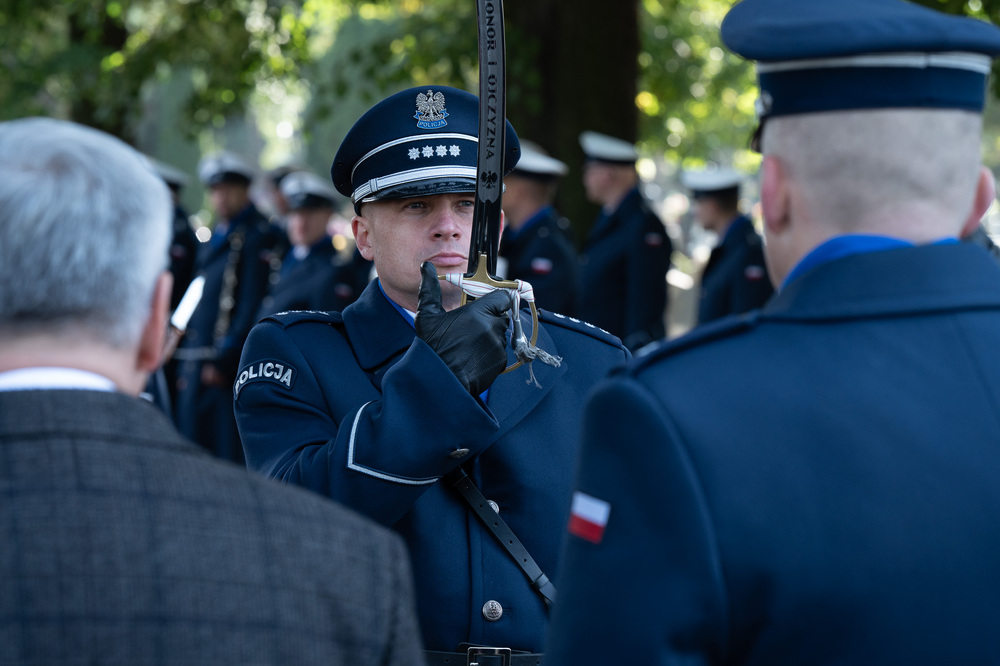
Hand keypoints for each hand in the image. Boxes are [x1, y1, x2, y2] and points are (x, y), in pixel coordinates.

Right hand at [415, 261, 511, 395]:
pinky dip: (491, 353)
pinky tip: (474, 357)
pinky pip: (501, 351)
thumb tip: (426, 267)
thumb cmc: (431, 348)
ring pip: (501, 334)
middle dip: (491, 319)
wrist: (439, 381)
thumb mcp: (427, 316)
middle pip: (502, 316)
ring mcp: (497, 345)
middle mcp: (491, 327)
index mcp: (477, 313)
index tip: (490, 303)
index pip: (502, 297)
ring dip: (491, 336)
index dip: (497, 299)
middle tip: (473, 327)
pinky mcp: (500, 362)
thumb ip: (430, 289)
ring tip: (470, 345)